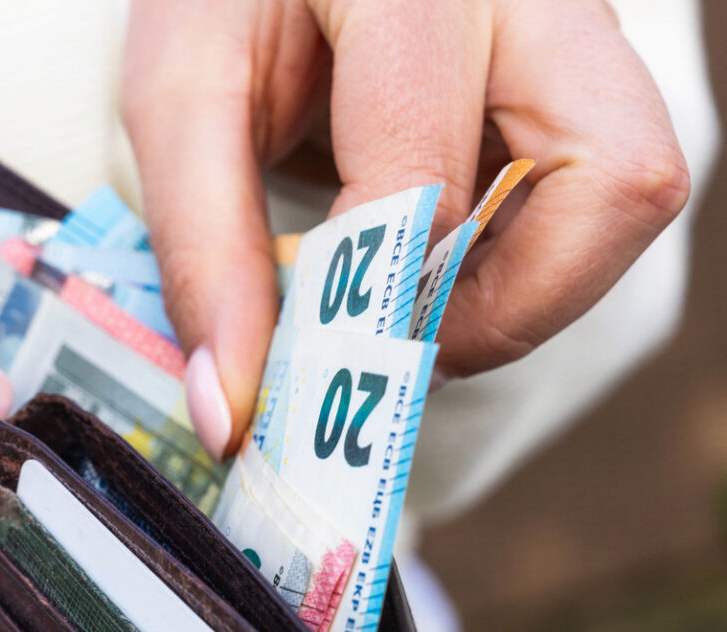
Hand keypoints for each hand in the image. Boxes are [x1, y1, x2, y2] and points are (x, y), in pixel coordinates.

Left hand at [122, 0, 688, 459]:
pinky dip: (519, 258)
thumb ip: (205, 252)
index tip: (313, 367)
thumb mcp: (180, 101)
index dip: (376, 300)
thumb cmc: (224, 3)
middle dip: (507, 308)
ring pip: (625, 197)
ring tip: (408, 298)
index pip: (430, 173)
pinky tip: (435, 253)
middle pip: (614, 182)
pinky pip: (594, 197)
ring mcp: (573, 29)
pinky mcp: (579, 72)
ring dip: (522, 290)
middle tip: (397, 341)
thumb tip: (230, 415)